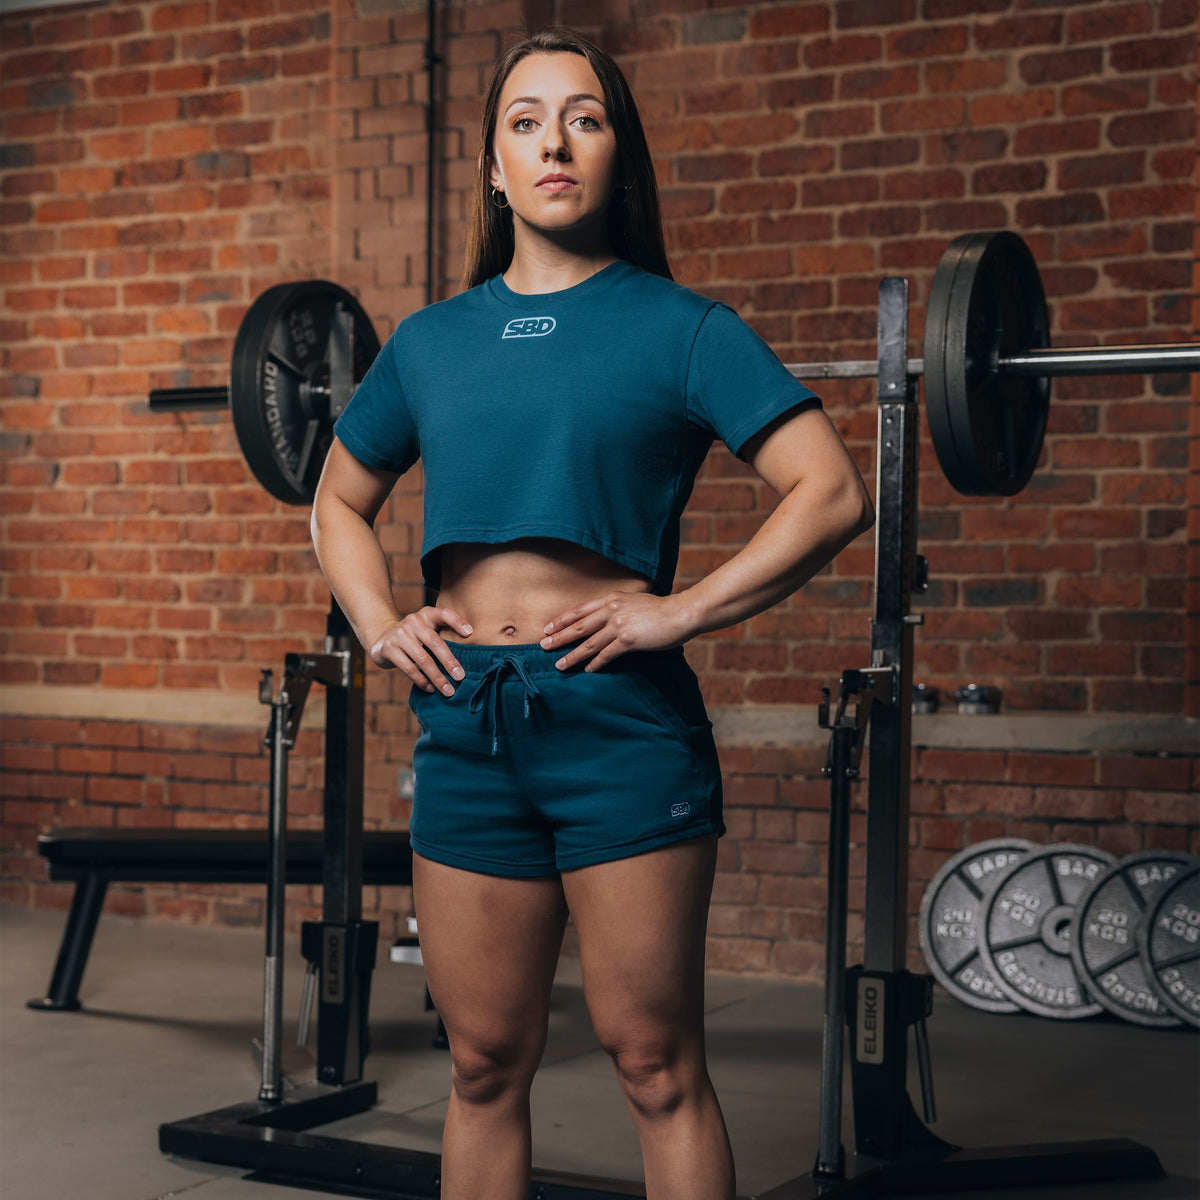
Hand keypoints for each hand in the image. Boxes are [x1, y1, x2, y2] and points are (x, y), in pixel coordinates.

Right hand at [369, 607, 472, 694]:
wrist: (382, 638)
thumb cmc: (414, 637)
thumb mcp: (426, 629)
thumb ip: (442, 636)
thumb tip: (463, 663)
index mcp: (427, 614)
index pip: (444, 613)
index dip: (457, 621)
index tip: (470, 633)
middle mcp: (413, 621)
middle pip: (435, 642)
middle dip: (449, 662)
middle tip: (460, 677)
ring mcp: (399, 634)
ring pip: (423, 659)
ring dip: (437, 677)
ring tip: (448, 690)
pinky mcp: (388, 648)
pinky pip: (409, 668)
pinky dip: (421, 680)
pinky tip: (430, 688)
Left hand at [540, 591, 692, 670]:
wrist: (680, 613)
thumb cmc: (661, 609)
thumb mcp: (634, 602)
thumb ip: (618, 608)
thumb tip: (606, 621)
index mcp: (612, 599)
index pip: (580, 610)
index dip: (562, 619)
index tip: (548, 627)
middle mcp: (612, 610)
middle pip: (579, 626)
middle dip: (559, 637)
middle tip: (543, 646)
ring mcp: (619, 625)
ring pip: (589, 643)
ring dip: (573, 655)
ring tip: (560, 664)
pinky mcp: (628, 640)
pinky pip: (606, 654)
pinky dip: (596, 663)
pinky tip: (588, 670)